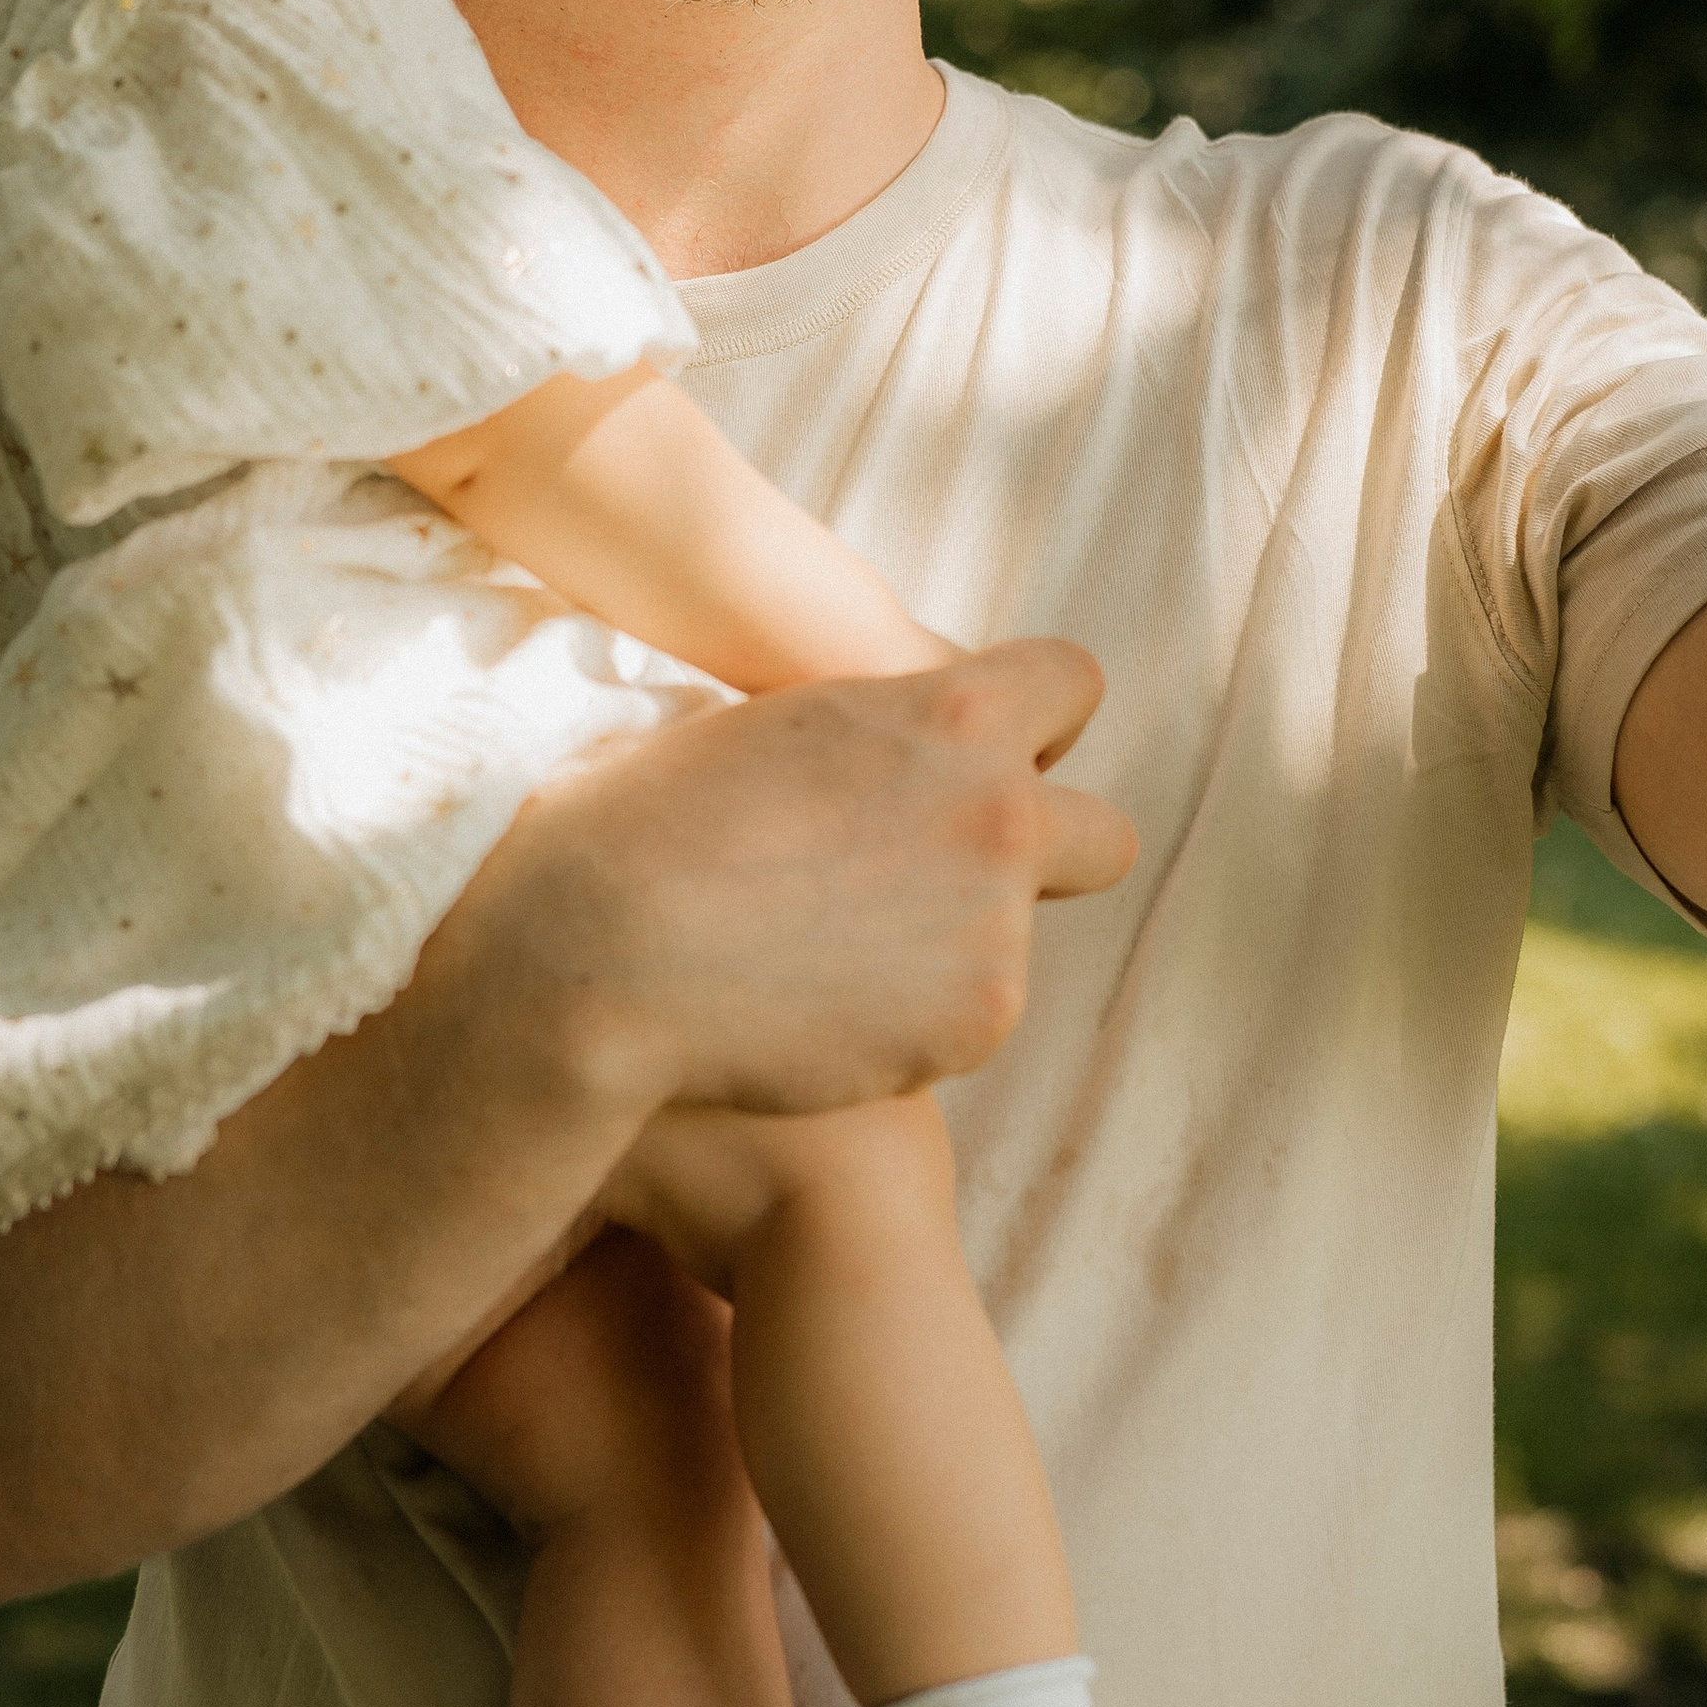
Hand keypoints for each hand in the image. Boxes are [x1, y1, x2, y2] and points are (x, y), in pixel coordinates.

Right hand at [477, 637, 1134, 1123]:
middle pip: (1106, 836)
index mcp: (951, 713)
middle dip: (1047, 857)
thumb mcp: (762, 725)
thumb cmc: (639, 822)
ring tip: (833, 958)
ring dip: (956, 948)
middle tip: (944, 879)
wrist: (600, 958)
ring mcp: (999, 926)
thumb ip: (857, 729)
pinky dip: (912, 1023)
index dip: (1034, 724)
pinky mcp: (977, 1021)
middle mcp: (1003, 814)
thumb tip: (869, 736)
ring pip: (1018, 939)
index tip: (987, 758)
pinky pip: (969, 1017)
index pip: (1072, 683)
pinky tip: (819, 1014)